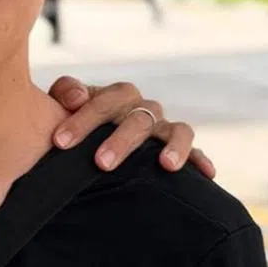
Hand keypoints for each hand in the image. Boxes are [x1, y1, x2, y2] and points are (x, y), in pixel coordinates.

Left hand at [47, 76, 215, 178]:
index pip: (104, 100)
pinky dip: (200, 159)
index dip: (83, 120)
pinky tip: (207, 173)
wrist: (85, 139)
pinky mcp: (176, 148)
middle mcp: (143, 109)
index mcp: (116, 96)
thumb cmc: (71, 120)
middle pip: (138, 118)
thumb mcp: (62, 105)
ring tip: (166, 165)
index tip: (60, 141)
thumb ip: (65, 93)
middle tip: (101, 163)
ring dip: (172, 146)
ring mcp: (162, 128)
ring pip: (175, 129)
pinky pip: (195, 150)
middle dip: (120, 141)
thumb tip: (77, 97)